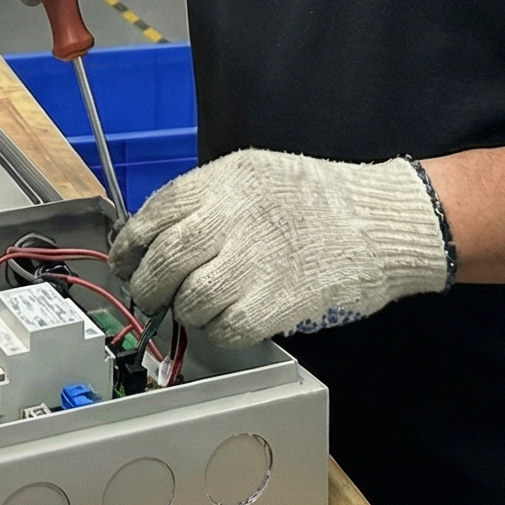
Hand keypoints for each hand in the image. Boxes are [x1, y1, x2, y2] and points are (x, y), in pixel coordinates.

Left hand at [111, 149, 450, 347]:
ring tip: (198, 308)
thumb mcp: (256, 174)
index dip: (131, 245)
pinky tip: (229, 321)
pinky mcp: (273, 302)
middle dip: (148, 285)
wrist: (379, 222)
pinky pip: (225, 327)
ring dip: (186, 311)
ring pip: (189, 299)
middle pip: (164, 261)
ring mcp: (251, 262)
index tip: (126, 262)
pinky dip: (218, 330)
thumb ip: (208, 198)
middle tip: (150, 297)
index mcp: (223, 182)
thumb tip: (160, 232)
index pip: (154, 215)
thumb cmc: (318, 198)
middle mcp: (230, 218)